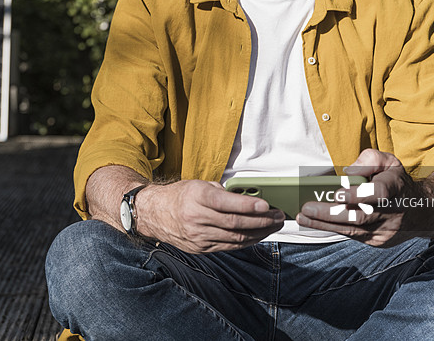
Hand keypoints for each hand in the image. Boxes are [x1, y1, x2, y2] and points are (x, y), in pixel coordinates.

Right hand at [135, 179, 284, 252]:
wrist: (154, 214)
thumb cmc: (180, 196)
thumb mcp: (199, 185)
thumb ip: (222, 192)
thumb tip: (249, 197)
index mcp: (196, 197)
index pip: (226, 203)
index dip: (248, 205)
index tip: (267, 205)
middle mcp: (196, 218)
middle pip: (235, 224)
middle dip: (261, 221)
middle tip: (278, 216)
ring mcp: (198, 236)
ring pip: (235, 238)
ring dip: (259, 233)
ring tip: (273, 226)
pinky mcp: (201, 248)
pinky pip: (229, 246)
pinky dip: (246, 242)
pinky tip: (258, 235)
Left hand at [296, 149, 419, 246]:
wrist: (421, 211)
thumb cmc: (396, 181)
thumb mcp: (389, 162)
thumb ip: (370, 159)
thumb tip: (348, 173)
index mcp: (396, 187)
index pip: (379, 193)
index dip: (359, 195)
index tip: (337, 193)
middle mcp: (392, 212)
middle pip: (360, 216)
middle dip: (330, 213)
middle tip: (307, 208)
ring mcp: (385, 230)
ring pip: (353, 230)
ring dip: (324, 224)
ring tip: (303, 217)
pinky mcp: (378, 241)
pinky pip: (352, 236)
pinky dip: (332, 229)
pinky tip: (314, 223)